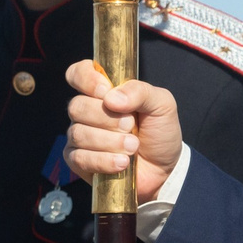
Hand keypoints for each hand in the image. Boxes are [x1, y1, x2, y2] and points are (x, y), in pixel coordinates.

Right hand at [64, 62, 182, 196]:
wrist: (165, 169)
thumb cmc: (160, 132)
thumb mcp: (161, 105)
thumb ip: (140, 92)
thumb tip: (111, 98)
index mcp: (104, 91)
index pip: (78, 73)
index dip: (85, 79)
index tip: (104, 91)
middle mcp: (87, 111)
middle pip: (77, 106)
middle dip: (106, 118)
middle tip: (131, 126)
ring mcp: (81, 136)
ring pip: (79, 133)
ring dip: (110, 142)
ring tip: (132, 147)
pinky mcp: (79, 162)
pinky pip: (79, 158)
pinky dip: (103, 160)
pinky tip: (122, 163)